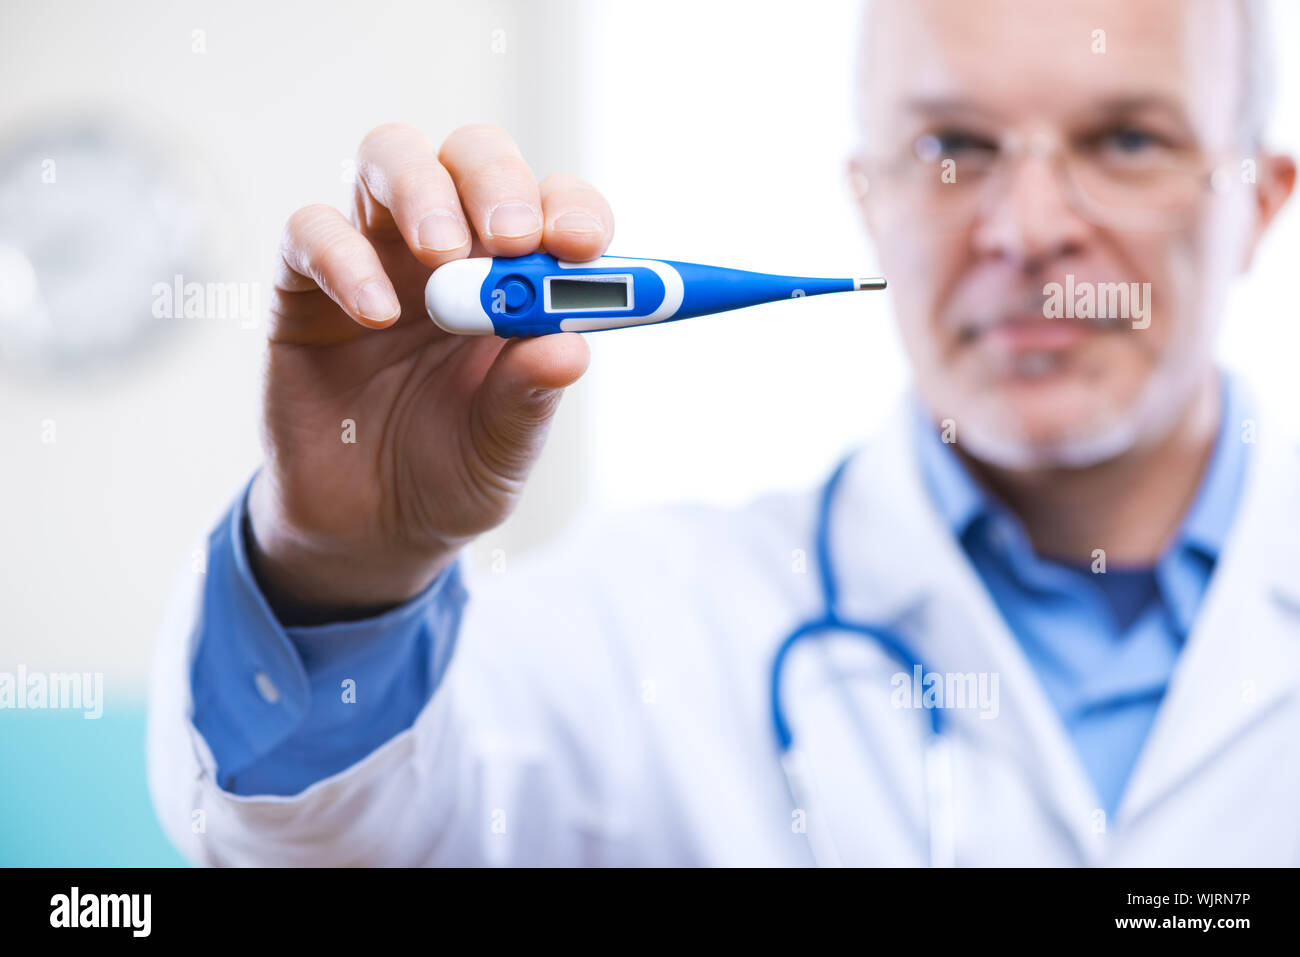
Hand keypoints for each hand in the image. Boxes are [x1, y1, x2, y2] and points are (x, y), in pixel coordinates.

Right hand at [246, 123, 612, 621]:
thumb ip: (530, 398)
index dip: (572, 210)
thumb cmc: (450, 474)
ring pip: (391, 158)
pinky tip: (376, 313)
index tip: (580, 245)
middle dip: (497, 181)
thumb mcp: (503, 450)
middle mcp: (451, 251)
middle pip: (472, 156)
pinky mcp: (304, 286)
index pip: (553, 207)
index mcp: (517, 281)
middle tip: (511, 236)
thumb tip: (570, 348)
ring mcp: (376, 258)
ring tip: (441, 256)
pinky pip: (311, 233)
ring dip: (422, 192)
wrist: (367, 530)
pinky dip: (344, 258)